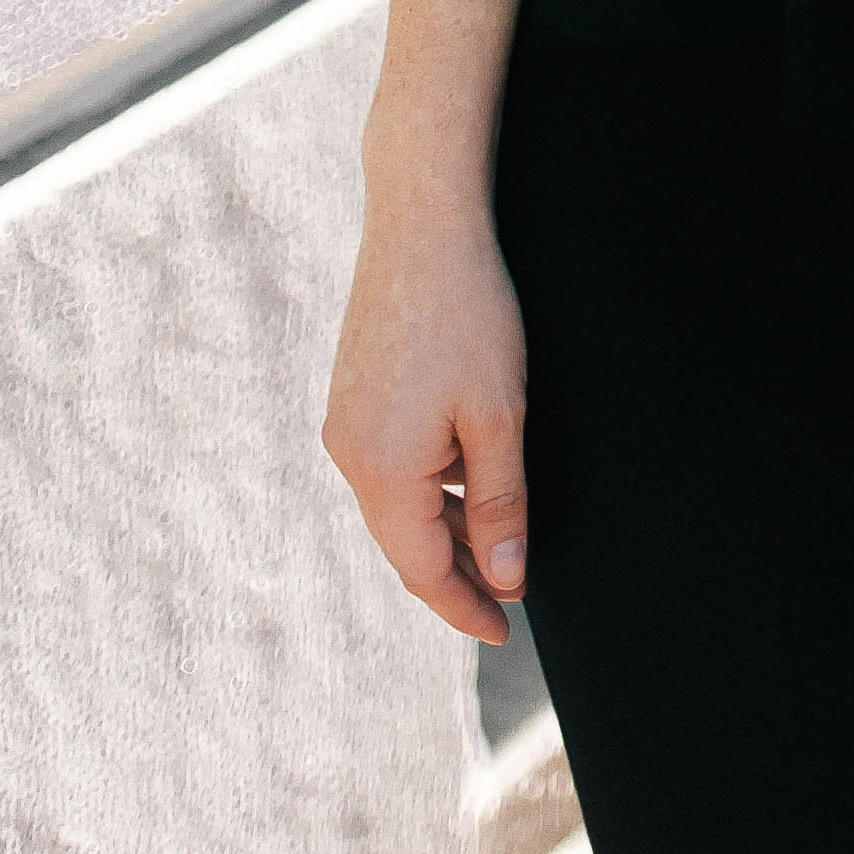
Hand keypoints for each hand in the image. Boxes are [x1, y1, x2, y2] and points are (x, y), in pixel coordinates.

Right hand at [323, 199, 530, 648]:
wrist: (422, 222)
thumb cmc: (470, 314)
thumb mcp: (499, 414)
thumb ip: (500, 504)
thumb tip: (504, 578)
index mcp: (381, 470)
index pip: (422, 568)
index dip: (465, 605)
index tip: (503, 631)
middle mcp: (349, 453)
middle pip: (404, 541)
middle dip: (455, 573)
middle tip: (508, 596)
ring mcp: (346, 422)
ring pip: (397, 503)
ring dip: (444, 528)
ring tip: (497, 544)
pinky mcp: (353, 394)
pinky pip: (390, 465)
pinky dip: (428, 487)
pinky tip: (465, 480)